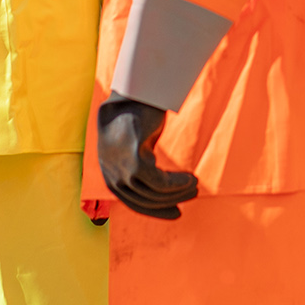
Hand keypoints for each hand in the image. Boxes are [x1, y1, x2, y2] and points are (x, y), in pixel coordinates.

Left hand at [97, 95, 197, 219]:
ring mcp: (120, 166)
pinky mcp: (134, 157)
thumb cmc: (135, 116)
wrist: (133, 91)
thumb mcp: (134, 145)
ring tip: (194, 185)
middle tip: (192, 194)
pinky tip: (190, 178)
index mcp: (109, 171)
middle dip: (170, 201)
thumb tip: (158, 186)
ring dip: (177, 192)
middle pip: (143, 199)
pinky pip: (158, 181)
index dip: (155, 210)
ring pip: (152, 192)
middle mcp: (111, 172)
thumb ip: (139, 164)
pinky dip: (176, 184)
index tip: (176, 212)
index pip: (132, 201)